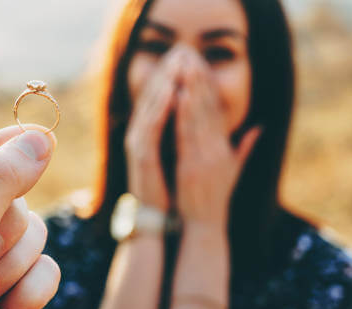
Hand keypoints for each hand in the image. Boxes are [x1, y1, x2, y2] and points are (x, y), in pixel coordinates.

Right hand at [124, 47, 184, 210]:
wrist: (159, 217)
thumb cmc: (174, 189)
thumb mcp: (189, 157)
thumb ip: (198, 137)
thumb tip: (211, 122)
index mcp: (155, 134)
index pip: (165, 98)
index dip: (177, 77)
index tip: (191, 57)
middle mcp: (143, 134)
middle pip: (154, 96)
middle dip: (169, 71)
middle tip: (182, 49)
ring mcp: (139, 143)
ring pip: (151, 105)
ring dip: (163, 81)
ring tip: (177, 61)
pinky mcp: (140, 154)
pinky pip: (150, 125)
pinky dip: (160, 107)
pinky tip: (172, 90)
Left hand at [175, 50, 260, 230]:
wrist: (204, 226)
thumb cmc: (215, 200)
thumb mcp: (233, 171)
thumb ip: (244, 148)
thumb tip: (258, 128)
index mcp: (224, 149)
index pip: (218, 112)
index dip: (210, 88)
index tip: (202, 67)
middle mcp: (216, 150)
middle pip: (209, 109)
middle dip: (200, 81)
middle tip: (192, 57)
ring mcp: (204, 157)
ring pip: (198, 117)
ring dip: (192, 90)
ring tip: (185, 68)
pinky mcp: (191, 166)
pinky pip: (185, 135)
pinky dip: (182, 115)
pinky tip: (177, 96)